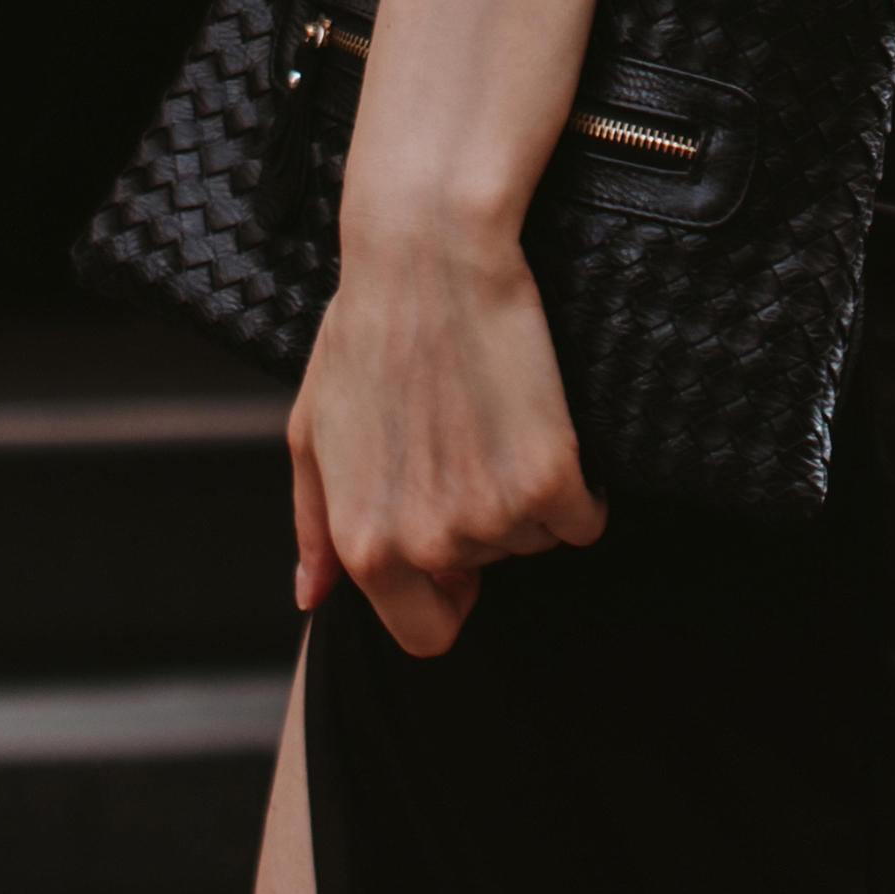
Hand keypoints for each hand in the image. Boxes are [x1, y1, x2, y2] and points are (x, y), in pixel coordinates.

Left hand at [286, 224, 606, 656]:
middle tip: (465, 444)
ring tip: (489, 416)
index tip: (454, 546)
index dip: (444, 595)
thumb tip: (311, 596)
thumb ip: (313, 525)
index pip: (424, 634)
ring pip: (534, 541)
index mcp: (363, 545)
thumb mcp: (311, 431)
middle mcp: (425, 546)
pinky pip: (584, 518)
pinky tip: (536, 421)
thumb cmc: (366, 333)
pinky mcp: (552, 483)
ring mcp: (490, 519)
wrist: (428, 259)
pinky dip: (575, 483)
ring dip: (524, 494)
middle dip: (481, 529)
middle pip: (485, 577)